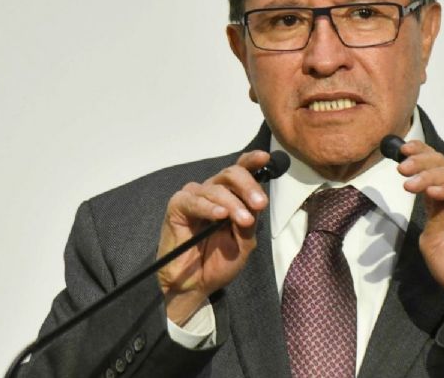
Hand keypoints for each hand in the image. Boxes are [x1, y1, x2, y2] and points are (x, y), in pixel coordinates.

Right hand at [156, 150, 270, 324]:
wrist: (196, 286)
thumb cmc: (219, 262)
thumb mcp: (244, 241)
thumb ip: (250, 218)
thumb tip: (257, 200)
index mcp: (230, 196)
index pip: (241, 171)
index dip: (252, 161)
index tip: (266, 158)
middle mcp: (212, 192)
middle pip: (231, 174)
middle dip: (248, 186)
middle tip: (260, 204)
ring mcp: (194, 197)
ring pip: (216, 188)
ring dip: (233, 203)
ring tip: (243, 221)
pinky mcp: (177, 207)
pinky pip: (194, 200)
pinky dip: (209, 207)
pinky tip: (220, 216)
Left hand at [398, 141, 443, 322]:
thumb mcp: (432, 237)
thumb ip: (430, 213)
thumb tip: (426, 190)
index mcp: (443, 199)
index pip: (432, 168)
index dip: (418, 155)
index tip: (400, 151)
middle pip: (441, 165)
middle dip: (419, 162)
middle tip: (402, 168)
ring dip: (428, 175)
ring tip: (409, 183)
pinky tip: (433, 191)